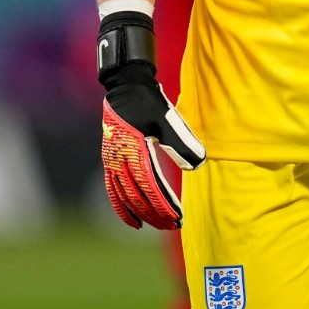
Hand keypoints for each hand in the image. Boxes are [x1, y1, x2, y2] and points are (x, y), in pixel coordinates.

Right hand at [98, 11, 204, 228]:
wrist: (126, 83)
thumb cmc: (148, 100)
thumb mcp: (167, 118)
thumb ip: (182, 142)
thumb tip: (198, 165)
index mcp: (134, 151)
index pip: (151, 188)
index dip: (164, 207)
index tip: (177, 219)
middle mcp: (119, 159)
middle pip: (136, 196)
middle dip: (154, 214)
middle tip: (171, 226)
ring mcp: (111, 159)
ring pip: (122, 195)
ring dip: (137, 212)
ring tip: (151, 225)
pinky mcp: (109, 156)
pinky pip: (112, 187)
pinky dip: (120, 203)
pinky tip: (130, 212)